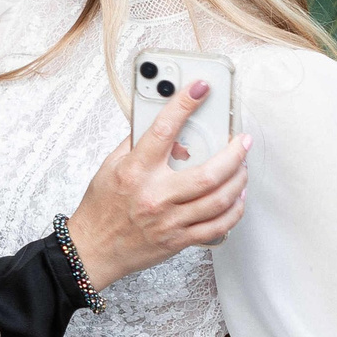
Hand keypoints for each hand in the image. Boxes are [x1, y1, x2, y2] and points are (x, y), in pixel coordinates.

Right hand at [64, 82, 251, 285]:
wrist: (93, 249)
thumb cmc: (101, 207)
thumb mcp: (110, 166)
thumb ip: (136, 143)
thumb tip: (162, 121)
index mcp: (135, 171)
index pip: (163, 129)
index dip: (184, 104)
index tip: (201, 87)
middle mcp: (155, 195)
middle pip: (208, 172)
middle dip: (234, 153)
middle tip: (242, 141)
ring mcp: (170, 220)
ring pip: (219, 199)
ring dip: (239, 180)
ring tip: (242, 167)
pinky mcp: (178, 240)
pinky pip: (217, 227)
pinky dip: (234, 211)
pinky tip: (237, 198)